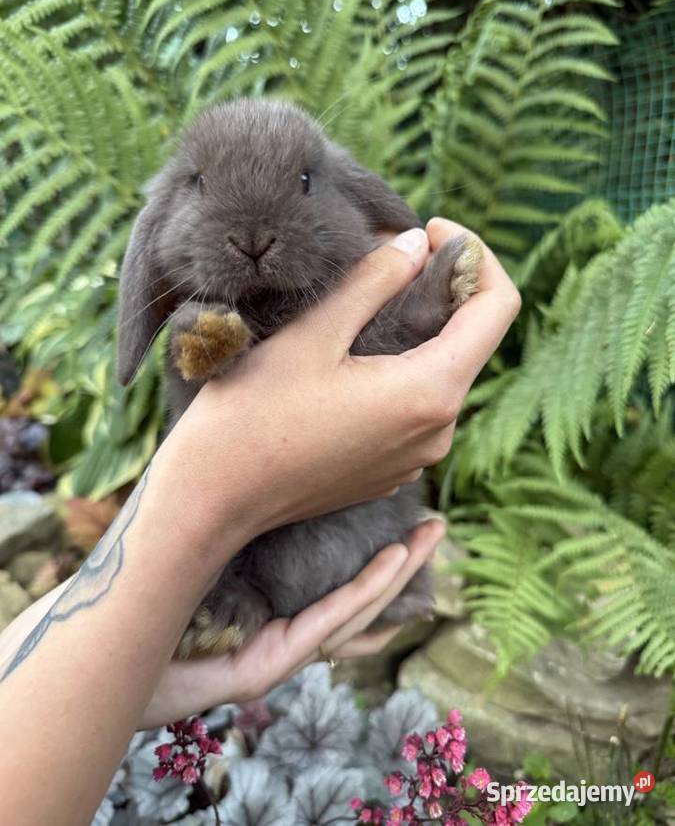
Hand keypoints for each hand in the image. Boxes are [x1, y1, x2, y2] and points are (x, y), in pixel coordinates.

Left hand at [141, 519, 443, 727]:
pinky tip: (393, 558)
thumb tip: (263, 474)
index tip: (408, 526)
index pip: (346, 591)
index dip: (383, 563)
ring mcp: (282, 654)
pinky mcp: (269, 664)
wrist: (115, 655)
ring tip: (430, 536)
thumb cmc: (154, 603)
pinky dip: (365, 590)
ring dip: (399, 574)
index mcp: (279, 615)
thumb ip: (241, 531)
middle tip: (439, 527)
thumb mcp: (211, 558)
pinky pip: (329, 621)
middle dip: (407, 566)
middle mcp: (288, 637)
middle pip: (365, 601)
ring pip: (358, 611)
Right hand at [155, 218, 519, 562]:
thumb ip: (375, 281)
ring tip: (368, 304)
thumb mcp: (314, 333)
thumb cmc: (254, 414)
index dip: (475, 256)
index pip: (498, 307)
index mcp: (430, 392)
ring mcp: (416, 459)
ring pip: (443, 373)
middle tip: (394, 256)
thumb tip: (417, 242)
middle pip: (473, 340)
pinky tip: (355, 359)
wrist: (215, 498)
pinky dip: (403, 370)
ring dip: (422, 331)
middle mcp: (438, 432)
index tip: (434, 230)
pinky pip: (417, 408)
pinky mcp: (391, 470)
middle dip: (445, 289)